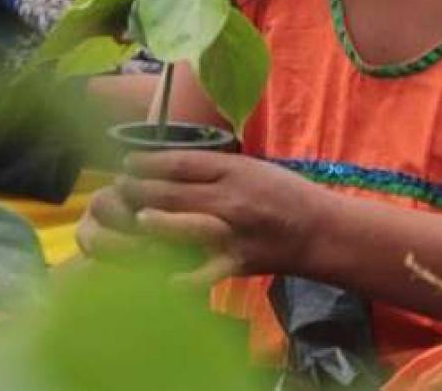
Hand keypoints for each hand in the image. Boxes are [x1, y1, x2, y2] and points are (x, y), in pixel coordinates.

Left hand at [78, 150, 328, 283]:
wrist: (322, 231)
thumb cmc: (284, 193)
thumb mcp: (250, 167)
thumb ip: (211, 167)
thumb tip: (164, 165)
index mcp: (232, 170)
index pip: (179, 162)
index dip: (147, 162)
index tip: (127, 162)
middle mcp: (229, 199)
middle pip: (173, 192)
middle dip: (139, 190)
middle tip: (118, 189)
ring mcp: (232, 233)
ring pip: (183, 226)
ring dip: (154, 222)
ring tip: (135, 218)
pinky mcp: (237, 264)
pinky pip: (205, 274)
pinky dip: (183, 279)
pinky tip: (160, 278)